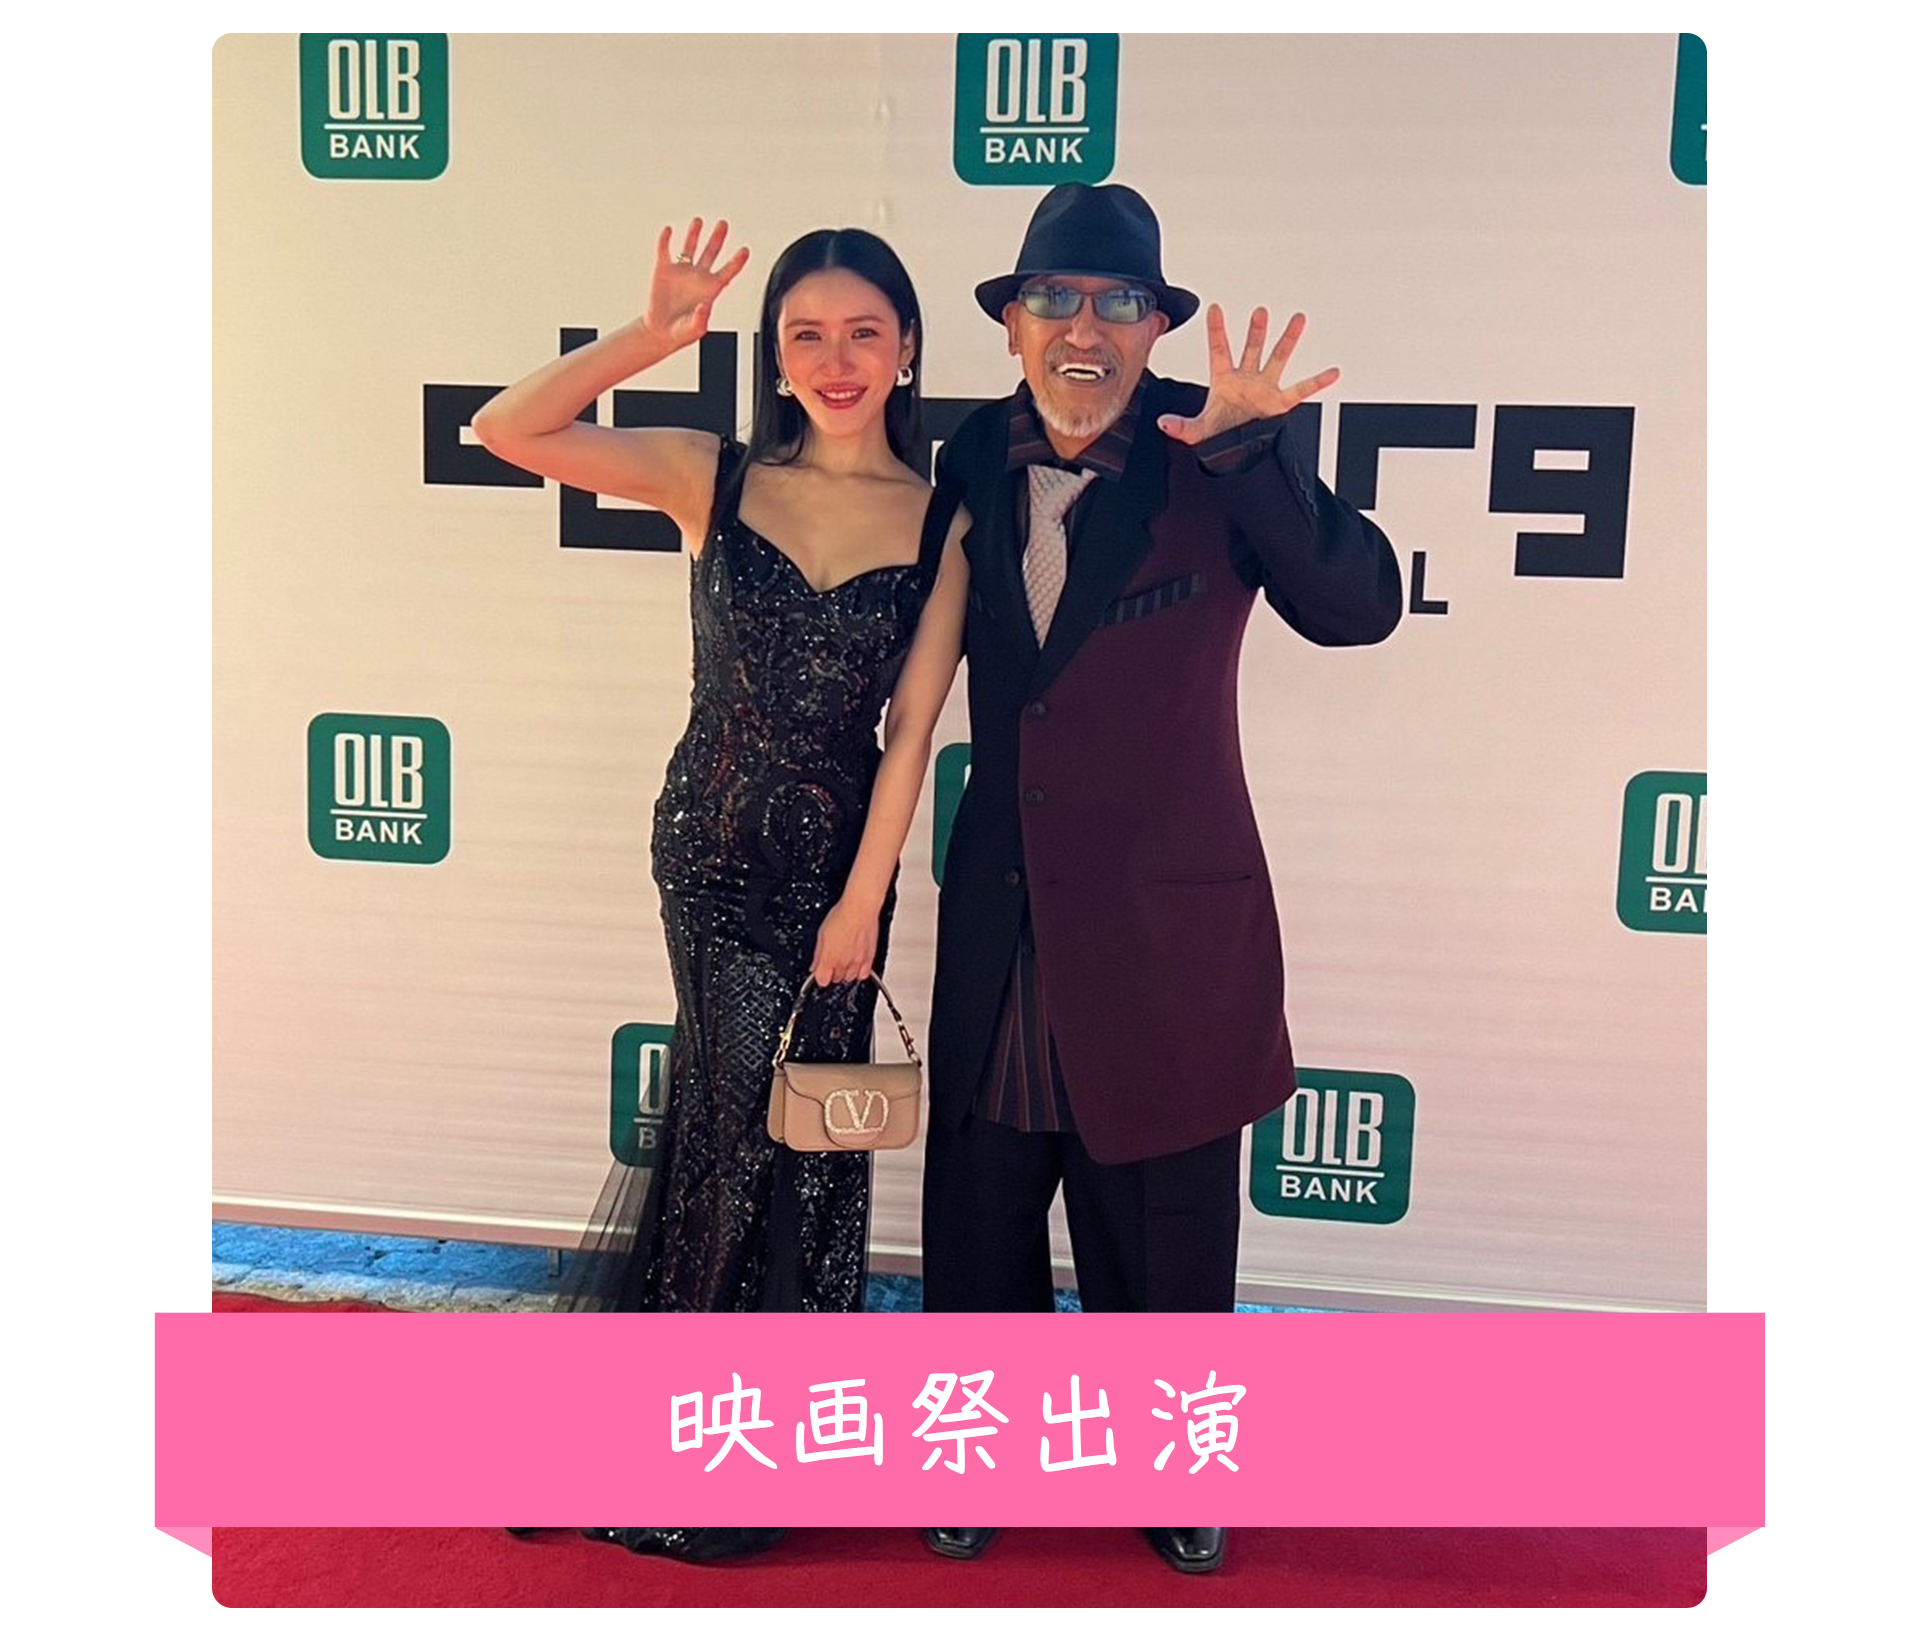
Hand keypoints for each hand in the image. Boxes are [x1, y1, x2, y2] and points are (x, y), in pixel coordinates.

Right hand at [643, 218, 749, 350]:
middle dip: (718, 238)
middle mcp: (698, 277)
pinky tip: (669, 231)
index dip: (736, 262)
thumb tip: (704, 306)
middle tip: (724, 224)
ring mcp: (681, 271)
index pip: (727, 272)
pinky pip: (665, 250)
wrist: (660, 331)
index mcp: (711, 290)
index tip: (745, 250)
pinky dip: (666, 240)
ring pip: (690, 247)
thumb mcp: (693, 331)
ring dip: (694, 233)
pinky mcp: (663, 270)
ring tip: (699, 221)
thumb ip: (701, 321)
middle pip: (711, 253)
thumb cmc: (681, 332)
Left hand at [810, 898, 878, 987]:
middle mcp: (843, 964)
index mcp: (828, 959)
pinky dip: (859, 972)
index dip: (820, 975)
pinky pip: (864, 974)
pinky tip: (856, 963)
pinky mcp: (869, 959)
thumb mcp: (821, 935)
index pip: (822, 980)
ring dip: (845, 972)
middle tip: (832, 961)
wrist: (860, 910)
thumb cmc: (841, 917)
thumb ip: (818, 955)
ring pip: (849, 978)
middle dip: (832, 972)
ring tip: (844, 960)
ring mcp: (857, 962)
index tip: (820, 970)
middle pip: (836, 979)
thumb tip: (815, 965)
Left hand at [1156, 306, 1339, 443]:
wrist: (1235, 452)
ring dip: (1288, 339)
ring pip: (1278, 358)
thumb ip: (1181, 426)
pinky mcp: (1280, 403)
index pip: (1219, 351)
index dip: (1216, 330)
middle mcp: (1246, 379)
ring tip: (1298, 319)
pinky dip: (1318, 382)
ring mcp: (1264, 389)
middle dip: (1256, 330)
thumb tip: (1164, 423)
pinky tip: (1332, 371)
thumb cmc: (1217, 437)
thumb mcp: (1197, 431)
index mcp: (1224, 381)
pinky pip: (1302, 390)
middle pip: (1252, 349)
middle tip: (1260, 310)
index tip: (1214, 309)